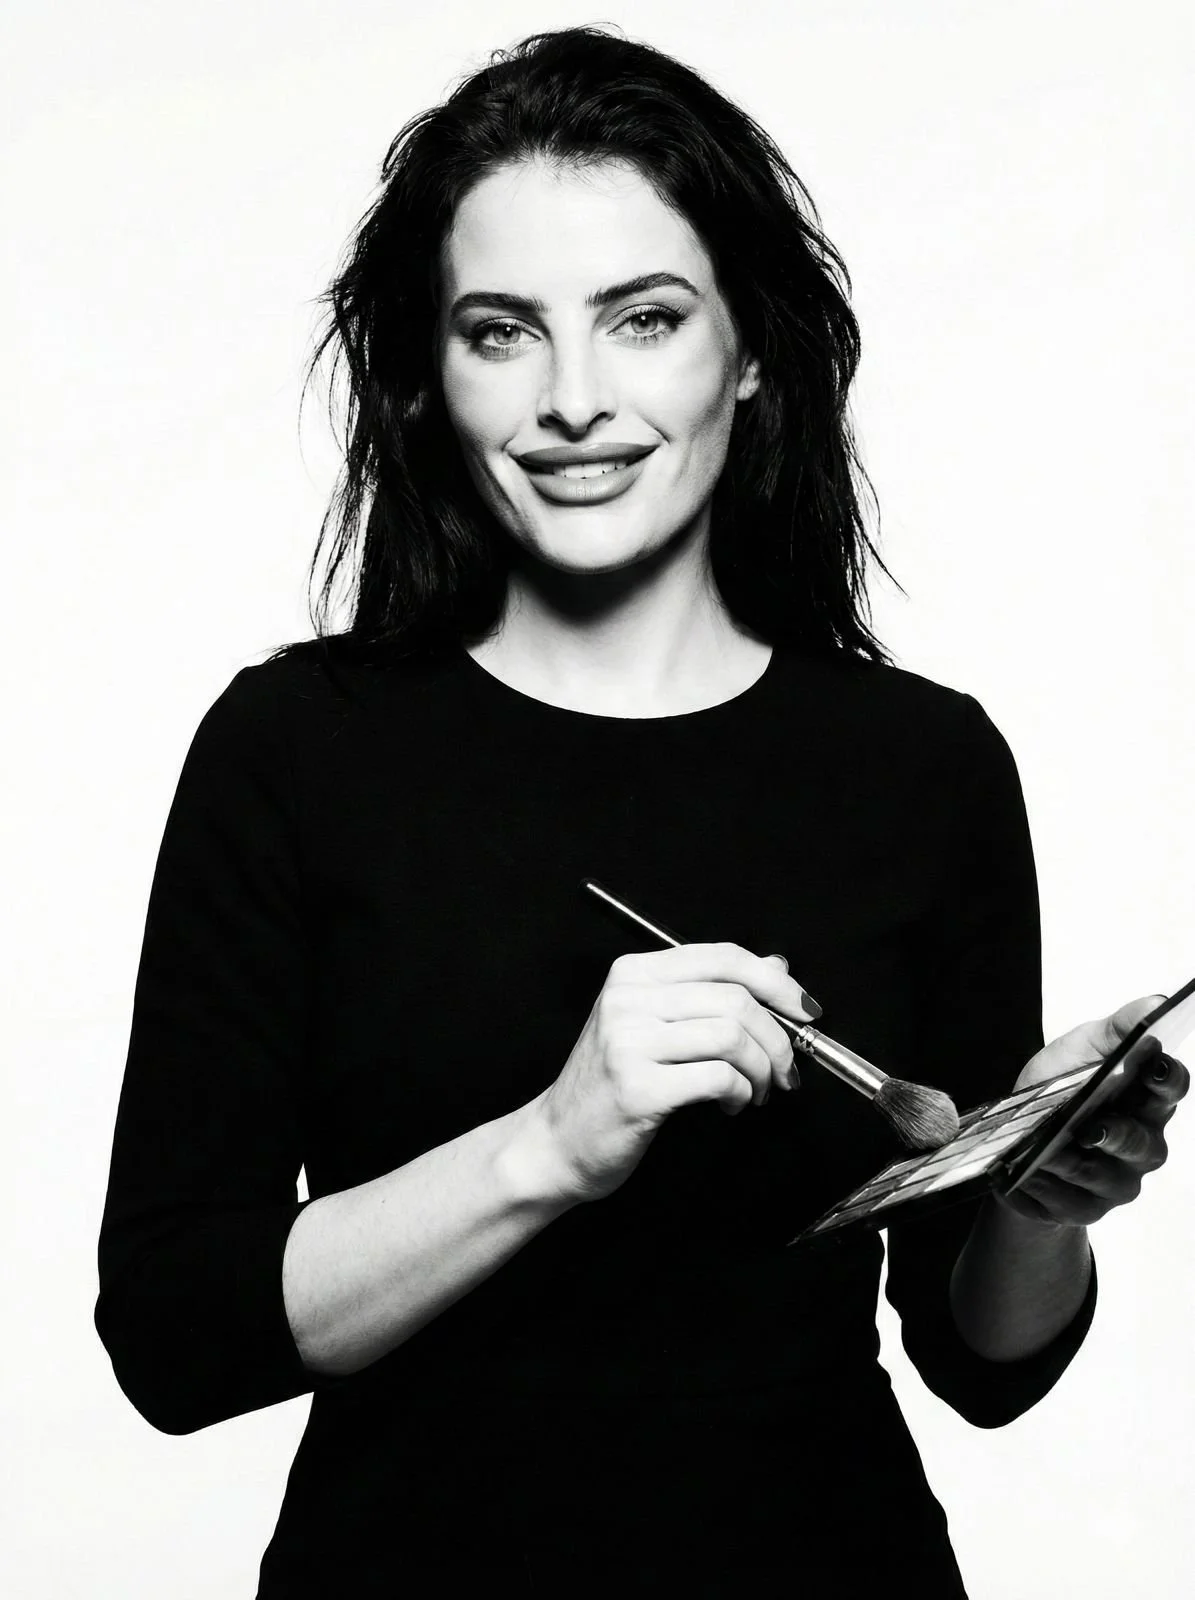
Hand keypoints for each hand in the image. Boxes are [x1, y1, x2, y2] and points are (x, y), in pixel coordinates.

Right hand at [530, 944, 818, 1203]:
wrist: (557, 1141)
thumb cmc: (610, 1085)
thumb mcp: (655, 1025)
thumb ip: (711, 992)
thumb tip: (776, 969)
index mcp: (633, 973)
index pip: (723, 957)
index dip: (775, 982)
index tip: (806, 1010)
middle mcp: (628, 999)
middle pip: (735, 999)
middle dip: (778, 1039)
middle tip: (785, 1070)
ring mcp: (629, 1043)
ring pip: (733, 1037)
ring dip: (762, 1070)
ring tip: (757, 1091)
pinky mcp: (639, 1088)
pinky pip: (719, 1078)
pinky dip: (741, 1092)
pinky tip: (732, 1105)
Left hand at [995, 995, 1189, 1228]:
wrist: (1019, 1137)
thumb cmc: (1057, 1088)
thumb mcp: (1080, 1049)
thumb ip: (1118, 1029)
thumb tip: (1156, 1003)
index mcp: (1145, 1098)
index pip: (1170, 1088)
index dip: (1165, 1080)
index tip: (1151, 1070)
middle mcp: (1142, 1143)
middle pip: (1145, 1144)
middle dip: (1120, 1135)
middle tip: (1093, 1128)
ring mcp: (1117, 1180)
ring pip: (1108, 1179)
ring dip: (1075, 1164)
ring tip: (1047, 1153)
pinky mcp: (1087, 1207)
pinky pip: (1074, 1204)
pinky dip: (1050, 1188)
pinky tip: (1031, 1175)